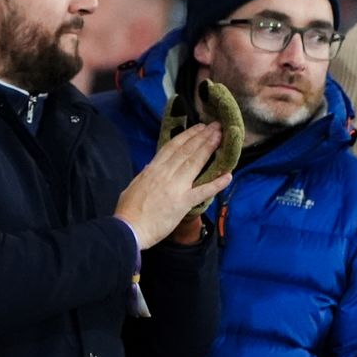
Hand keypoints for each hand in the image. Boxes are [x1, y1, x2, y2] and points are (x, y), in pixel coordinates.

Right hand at [116, 123, 230, 246]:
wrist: (129, 229)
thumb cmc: (127, 210)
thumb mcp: (134, 186)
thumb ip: (145, 175)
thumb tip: (151, 166)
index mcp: (152, 169)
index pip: (172, 147)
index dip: (187, 136)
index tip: (199, 127)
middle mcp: (165, 174)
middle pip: (186, 151)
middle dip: (202, 137)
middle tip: (216, 126)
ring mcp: (175, 187)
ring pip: (194, 162)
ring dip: (209, 148)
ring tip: (220, 137)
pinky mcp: (183, 202)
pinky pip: (203, 191)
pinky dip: (216, 183)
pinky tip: (228, 175)